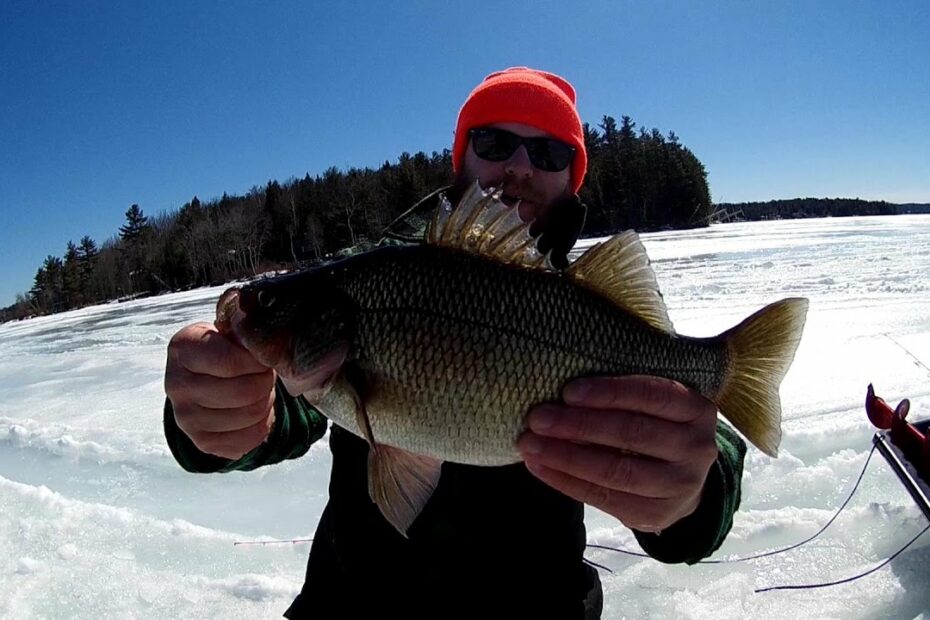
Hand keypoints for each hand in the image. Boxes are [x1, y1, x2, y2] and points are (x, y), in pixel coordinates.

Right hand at [165, 322, 275, 459]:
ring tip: (260, 390)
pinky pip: (248, 439)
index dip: (257, 362)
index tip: (263, 358)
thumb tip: (269, 343)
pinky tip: (255, 410)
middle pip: (244, 391)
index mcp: (183, 349)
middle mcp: (177, 385)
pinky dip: (263, 425)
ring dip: (266, 402)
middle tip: (266, 374)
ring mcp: (186, 418)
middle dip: (266, 382)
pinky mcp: (202, 441)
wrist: (201, 376)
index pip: (230, 362)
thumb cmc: (222, 348)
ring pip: (250, 415)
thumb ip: (244, 332)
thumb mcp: (227, 331)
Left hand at [517, 375, 717, 532]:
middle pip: (632, 433)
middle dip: (579, 424)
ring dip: (567, 456)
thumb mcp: (655, 404)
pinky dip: (566, 481)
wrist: (683, 478)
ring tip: (531, 444)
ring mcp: (682, 485)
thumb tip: (562, 392)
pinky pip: (605, 498)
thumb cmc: (656, 427)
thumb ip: (623, 396)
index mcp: (696, 409)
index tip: (568, 391)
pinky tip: (540, 466)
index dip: (609, 392)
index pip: (652, 395)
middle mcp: (697, 448)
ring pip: (618, 470)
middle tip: (538, 417)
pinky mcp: (657, 514)